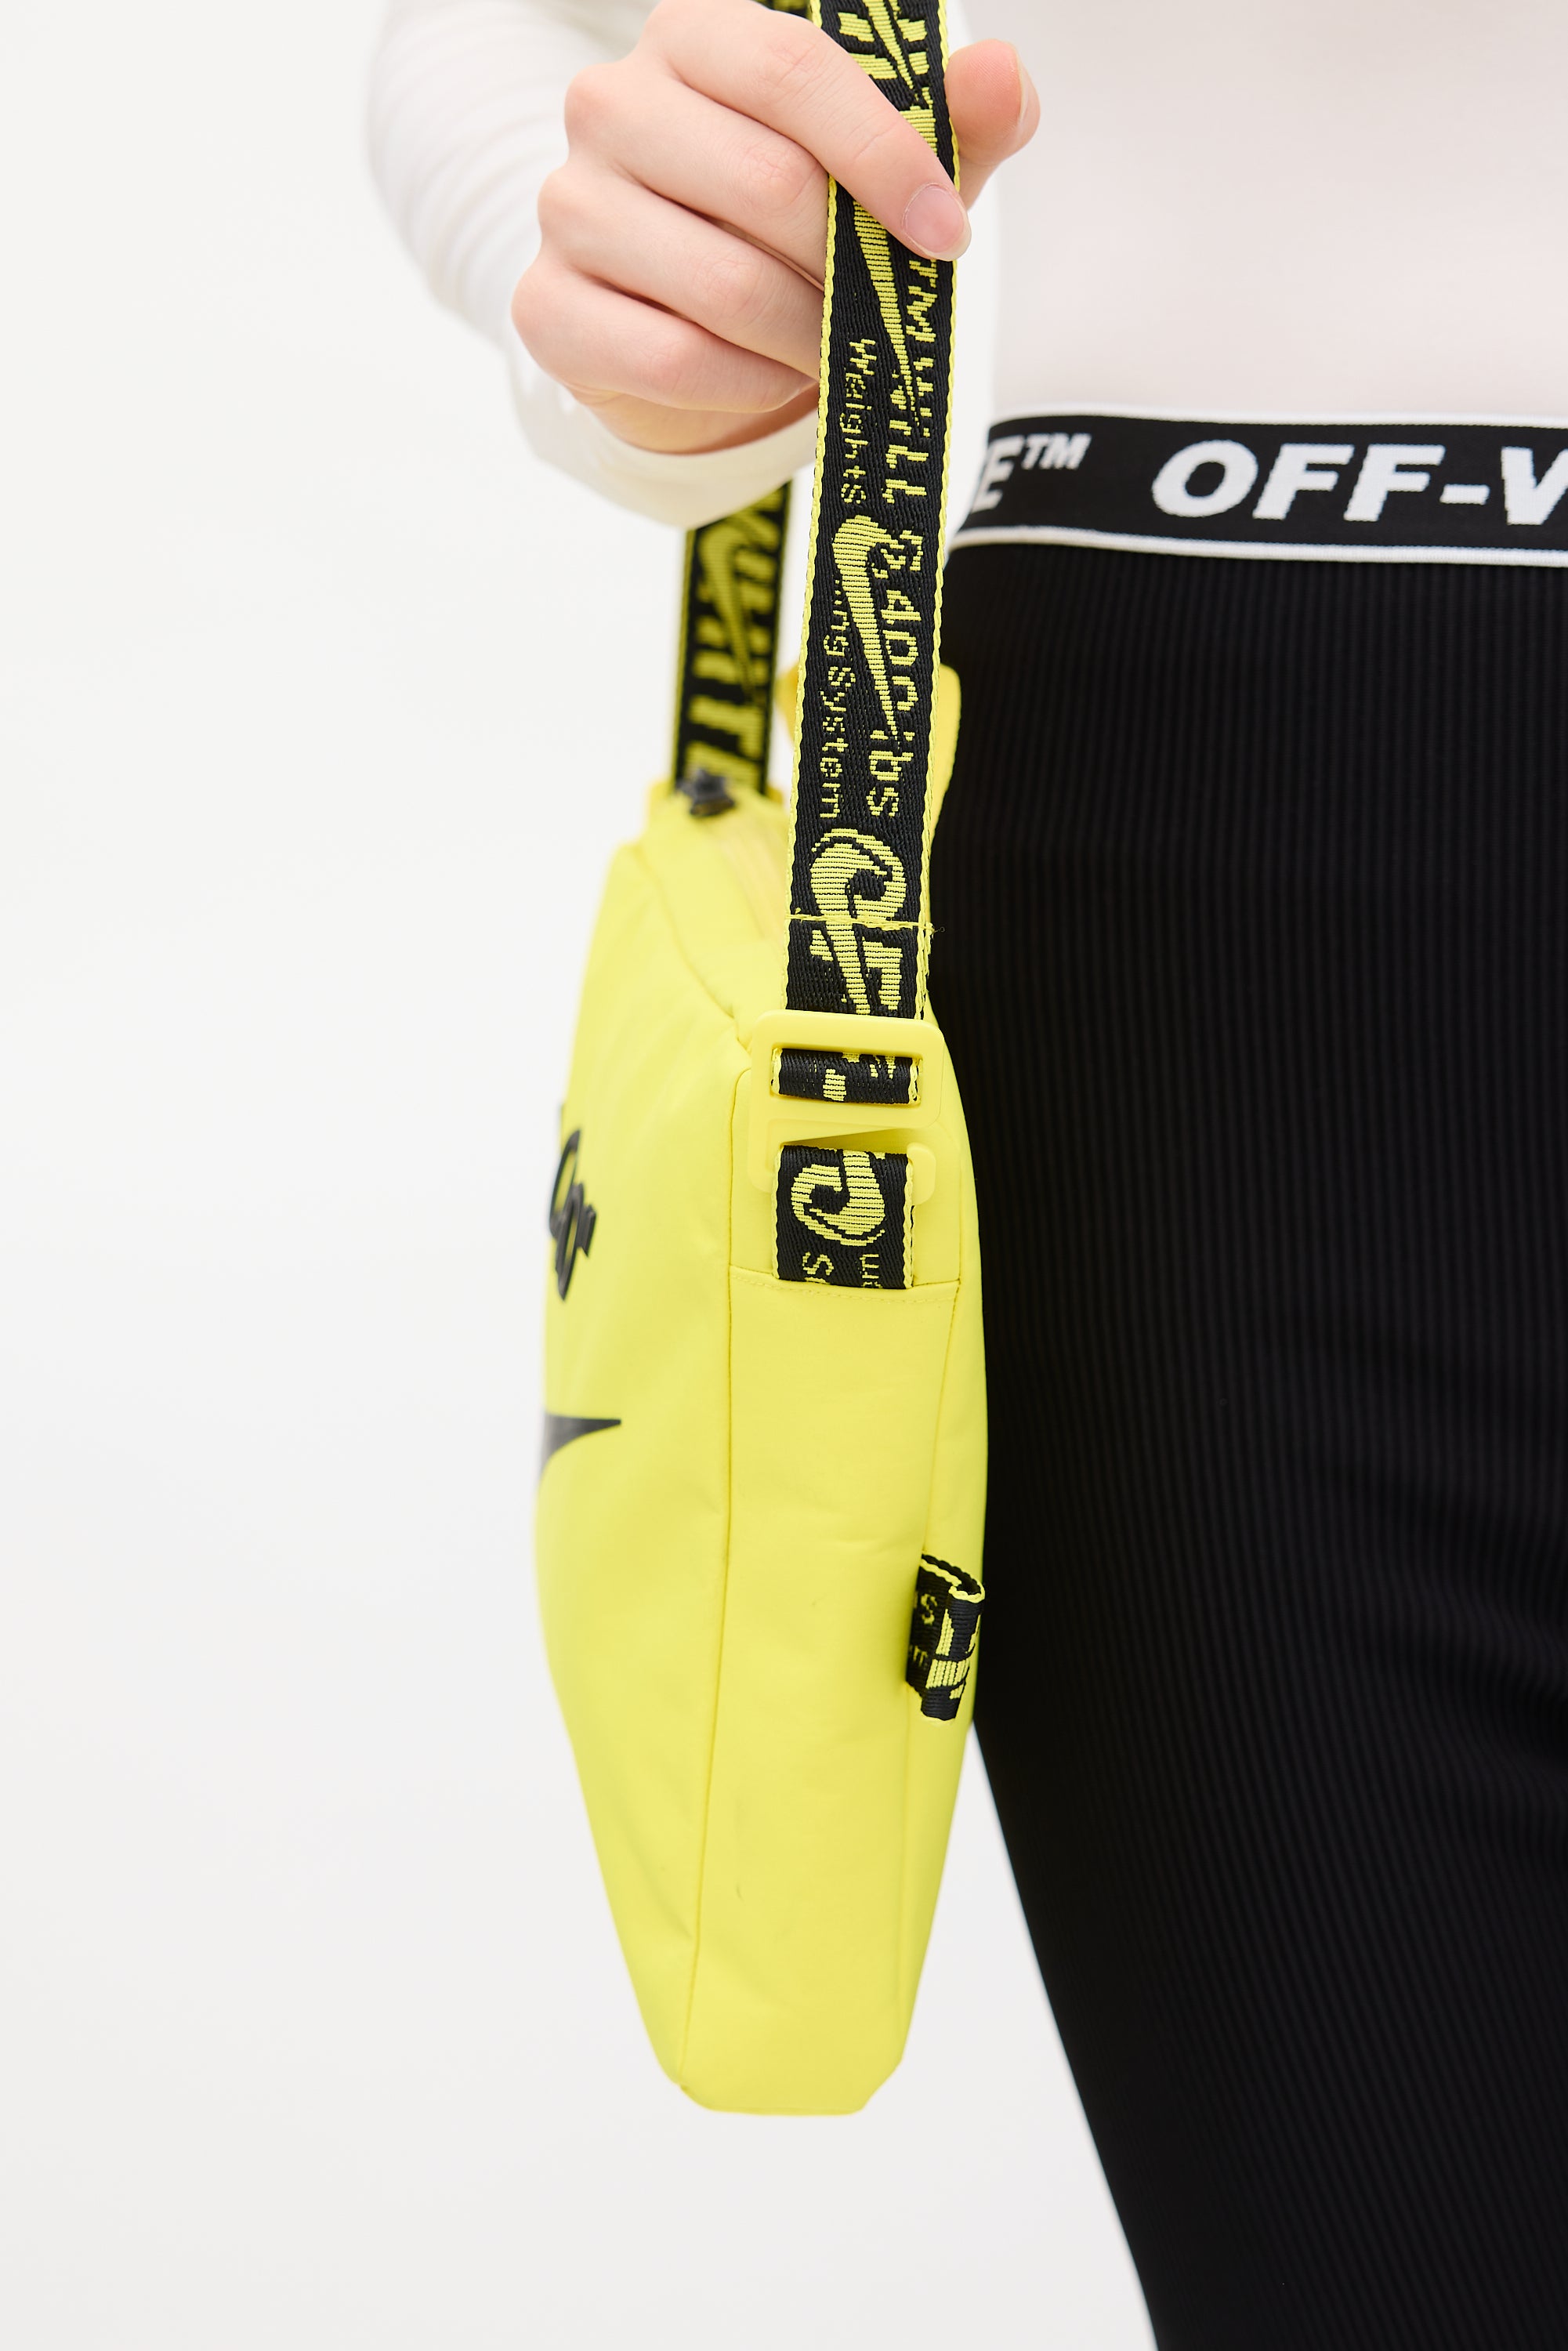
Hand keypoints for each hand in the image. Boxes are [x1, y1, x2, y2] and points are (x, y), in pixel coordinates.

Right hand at [511, 0, 1036, 454]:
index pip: (793, 67)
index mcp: (693, 32)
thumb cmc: (788, 223)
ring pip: (723, 285)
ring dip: (806, 336)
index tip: (945, 234)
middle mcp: (612, 101)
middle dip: (848, 265)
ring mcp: (570, 203)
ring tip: (835, 348)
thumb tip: (1003, 77)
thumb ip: (950, 120)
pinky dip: (747, 382)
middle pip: (766, 184)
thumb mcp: (883, 167)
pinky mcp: (549, 305)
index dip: (882, 154)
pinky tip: (772, 375)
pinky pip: (673, 357)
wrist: (684, 319)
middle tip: (883, 308)